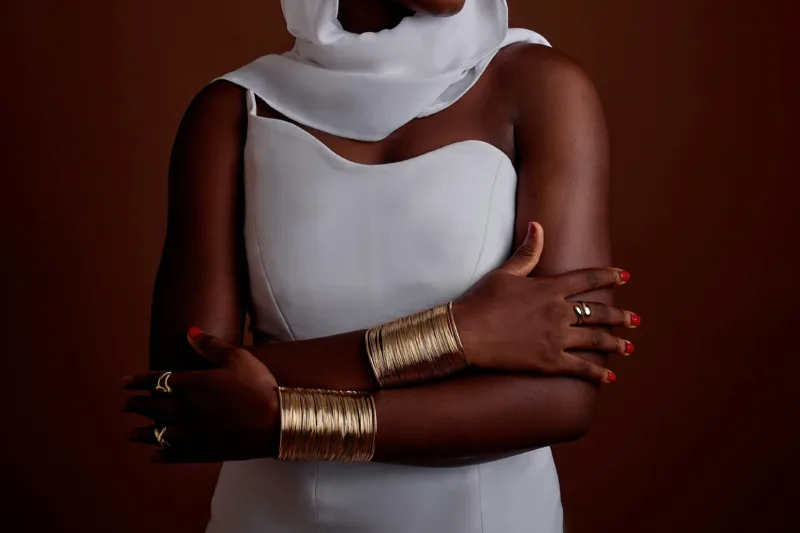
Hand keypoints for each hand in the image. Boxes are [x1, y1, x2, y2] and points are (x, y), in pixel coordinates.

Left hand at [122, 329, 278, 462]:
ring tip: (131, 434)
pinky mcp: (205, 450)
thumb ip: (211, 346)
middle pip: (154, 407)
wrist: (276, 421)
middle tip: (123, 406)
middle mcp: (188, 409)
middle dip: (137, 406)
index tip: (123, 383)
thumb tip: (190, 332)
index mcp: (194, 384)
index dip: (139, 381)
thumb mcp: (238, 358)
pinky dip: (165, 454)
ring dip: (144, 434)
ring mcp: (195, 432)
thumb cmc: (259, 386)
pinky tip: (156, 456)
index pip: (158, 380)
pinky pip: (178, 454)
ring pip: (161, 434)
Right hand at [452, 222, 639, 383]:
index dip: (609, 276)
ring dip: (615, 343)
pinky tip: (609, 376)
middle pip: (598, 313)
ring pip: (596, 340)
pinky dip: (597, 373)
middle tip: (635, 320)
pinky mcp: (549, 361)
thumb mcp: (505, 272)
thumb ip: (527, 252)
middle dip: (620, 316)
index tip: (626, 276)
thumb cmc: (481, 300)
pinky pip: (581, 368)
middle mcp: (558, 313)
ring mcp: (556, 338)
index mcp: (549, 289)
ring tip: (629, 346)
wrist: (466, 332)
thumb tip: (538, 226)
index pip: (588, 279)